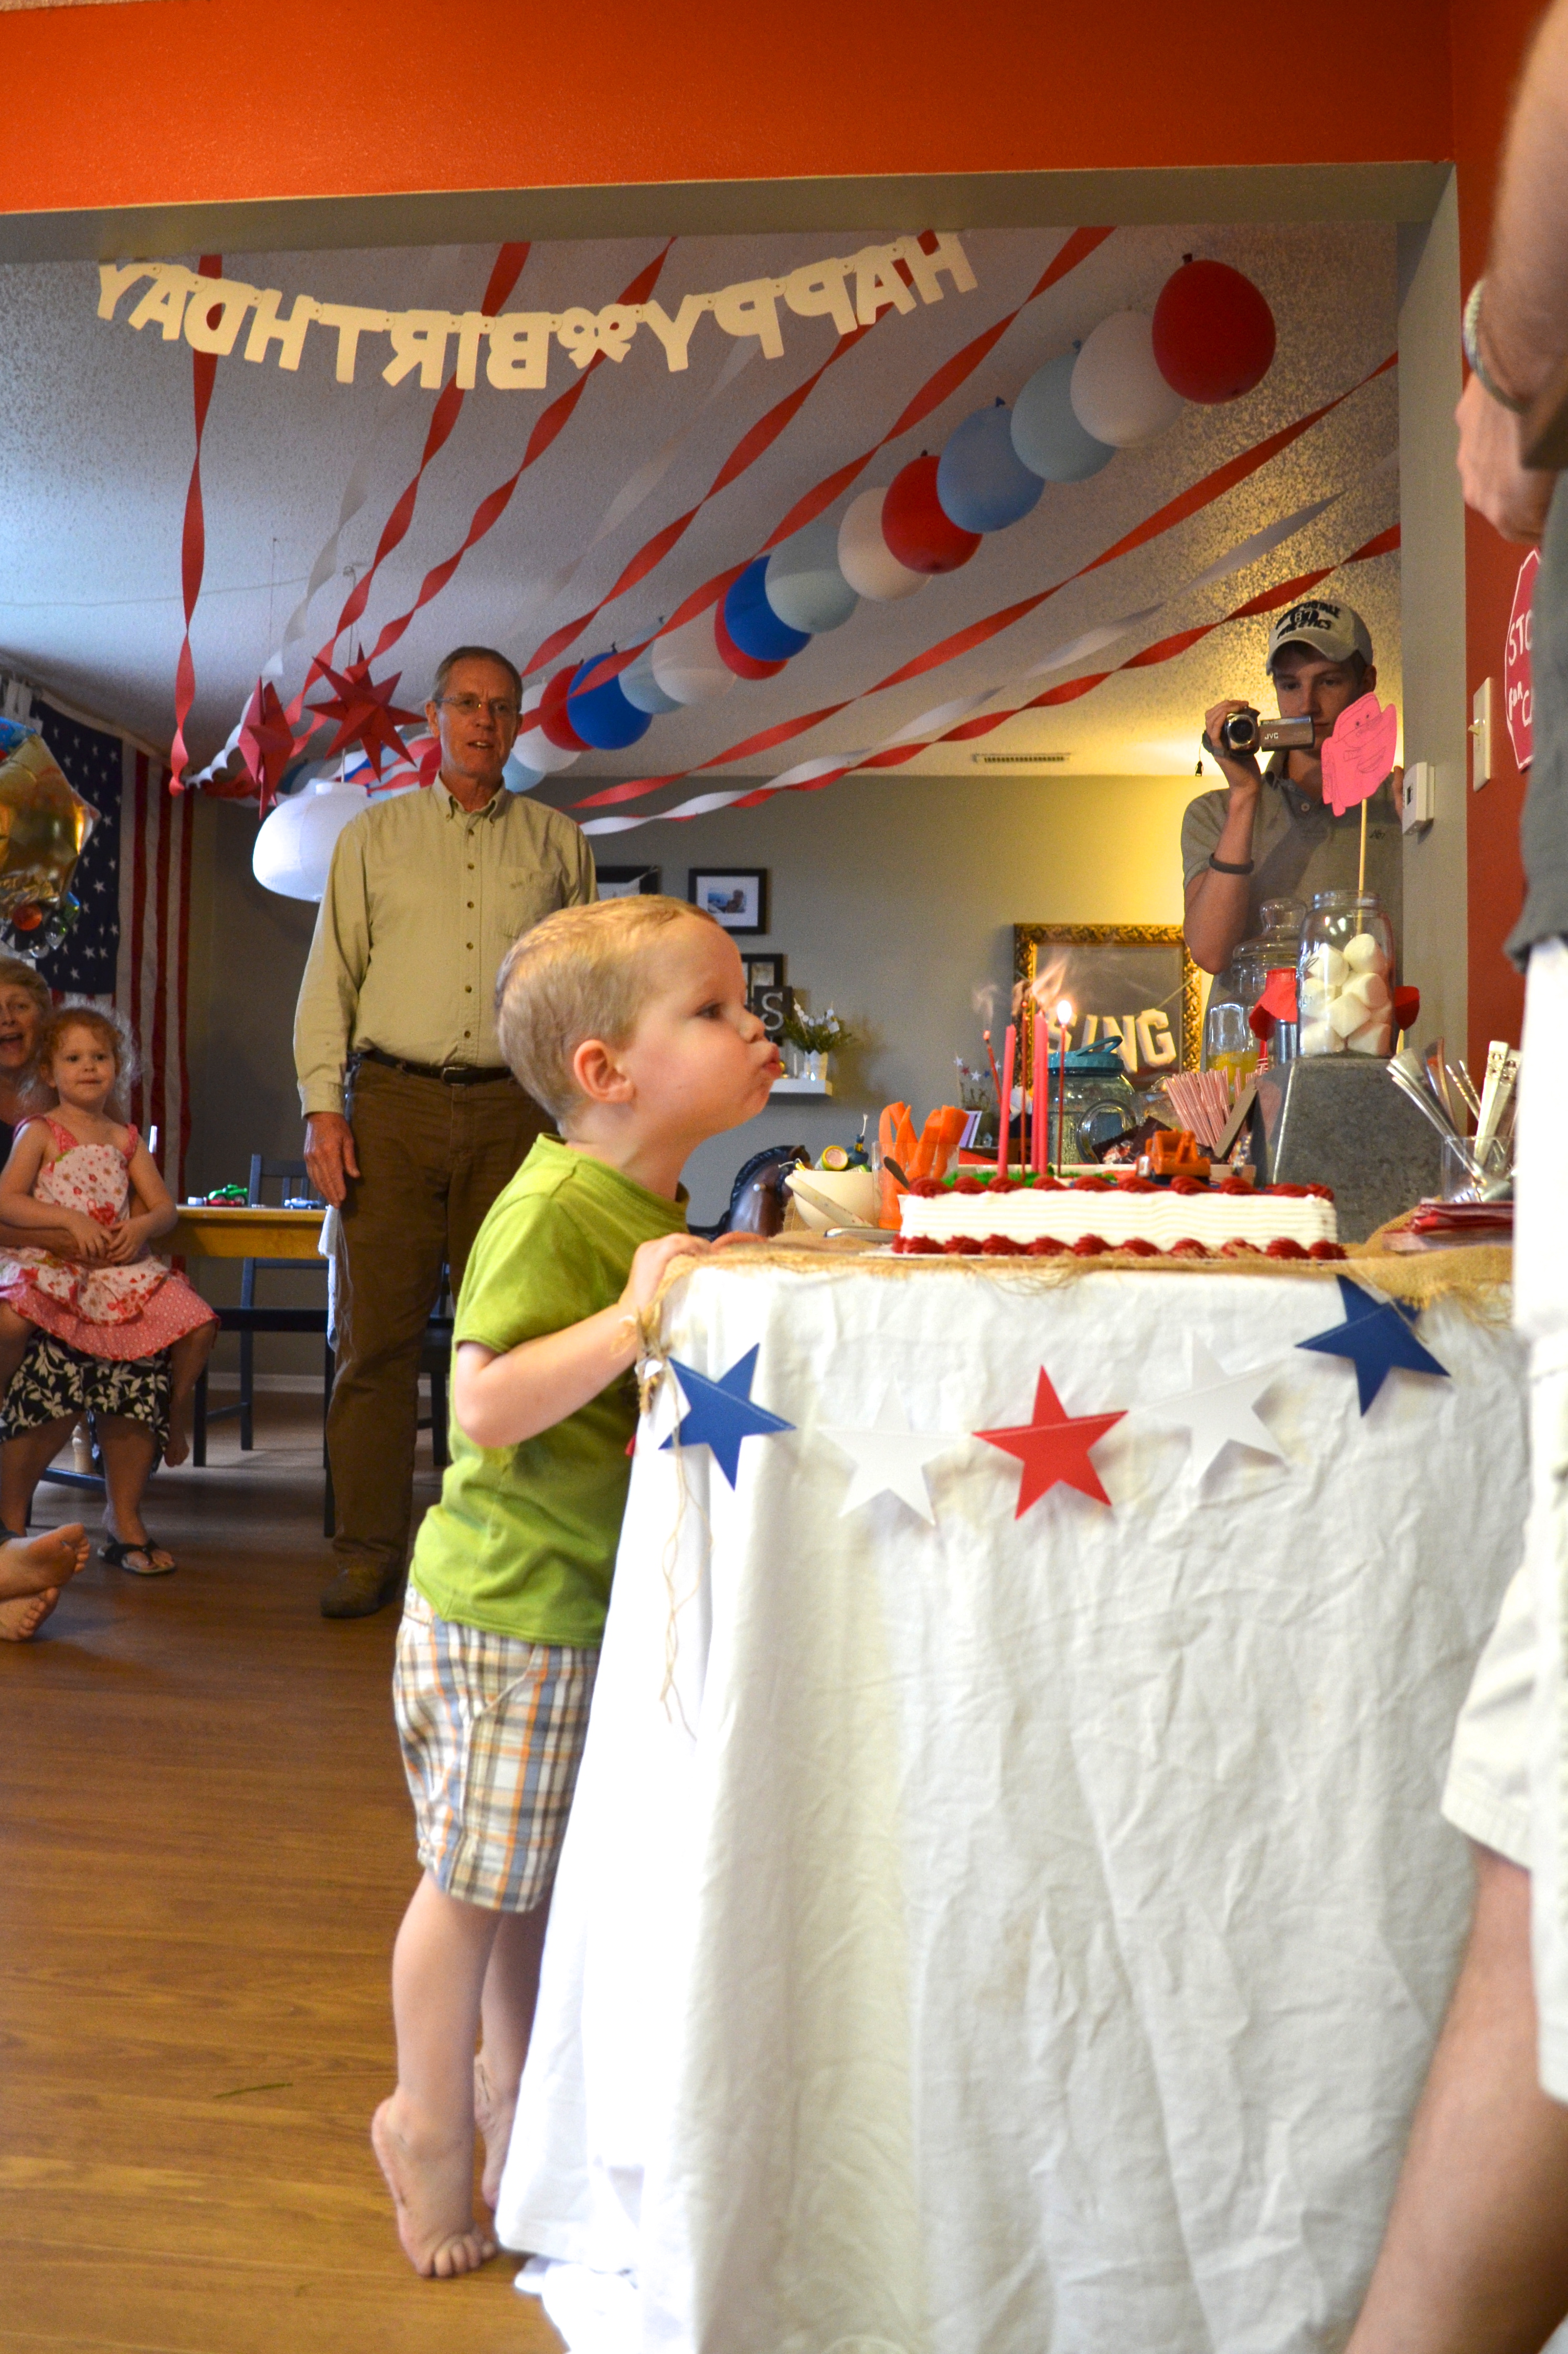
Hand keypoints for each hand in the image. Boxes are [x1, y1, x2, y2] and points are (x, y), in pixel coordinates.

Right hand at [65, 1211, 109, 1260]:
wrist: (75, 1219)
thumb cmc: (88, 1222)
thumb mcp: (98, 1225)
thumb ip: (104, 1231)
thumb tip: (112, 1238)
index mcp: (101, 1229)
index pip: (110, 1237)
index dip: (112, 1244)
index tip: (112, 1249)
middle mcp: (95, 1234)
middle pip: (101, 1246)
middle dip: (102, 1254)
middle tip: (103, 1258)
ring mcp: (87, 1237)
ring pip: (93, 1249)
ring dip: (94, 1255)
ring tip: (94, 1258)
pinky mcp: (80, 1240)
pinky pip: (84, 1250)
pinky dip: (85, 1255)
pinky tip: (86, 1256)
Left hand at [100, 1218, 145, 1264]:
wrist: (148, 1225)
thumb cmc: (134, 1223)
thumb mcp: (124, 1222)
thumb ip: (115, 1226)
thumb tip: (104, 1229)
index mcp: (127, 1232)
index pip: (119, 1240)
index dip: (113, 1245)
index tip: (107, 1249)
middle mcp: (131, 1239)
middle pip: (123, 1248)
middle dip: (115, 1254)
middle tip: (107, 1257)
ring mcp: (135, 1244)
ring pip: (128, 1254)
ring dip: (120, 1258)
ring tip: (113, 1261)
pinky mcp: (138, 1248)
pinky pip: (133, 1255)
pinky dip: (128, 1260)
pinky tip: (122, 1263)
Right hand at [304, 1112, 358, 1207]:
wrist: (320, 1114)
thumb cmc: (337, 1125)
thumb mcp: (348, 1140)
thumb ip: (350, 1159)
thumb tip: (355, 1176)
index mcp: (329, 1151)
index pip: (334, 1175)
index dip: (338, 1188)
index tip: (342, 1198)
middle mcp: (317, 1156)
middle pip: (324, 1180)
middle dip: (331, 1194)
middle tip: (337, 1205)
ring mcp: (310, 1157)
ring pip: (316, 1179)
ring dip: (324, 1191)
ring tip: (331, 1201)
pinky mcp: (306, 1157)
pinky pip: (311, 1174)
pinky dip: (317, 1184)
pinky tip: (322, 1190)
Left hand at [618, 1231, 710, 1320]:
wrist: (631, 1309)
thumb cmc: (653, 1304)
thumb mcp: (674, 1289)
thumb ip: (687, 1272)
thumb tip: (705, 1264)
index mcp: (655, 1256)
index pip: (681, 1242)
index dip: (698, 1245)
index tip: (712, 1254)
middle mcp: (649, 1248)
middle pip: (677, 1238)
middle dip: (696, 1243)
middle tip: (711, 1253)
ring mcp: (646, 1248)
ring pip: (672, 1239)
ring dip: (688, 1244)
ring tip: (702, 1254)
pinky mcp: (644, 1251)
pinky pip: (666, 1243)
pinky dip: (679, 1247)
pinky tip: (687, 1255)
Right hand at [1202, 701, 1264, 796]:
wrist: (1247, 784)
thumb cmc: (1248, 767)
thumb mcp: (1246, 744)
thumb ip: (1245, 733)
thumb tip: (1252, 717)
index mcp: (1219, 738)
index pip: (1214, 716)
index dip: (1226, 706)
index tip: (1242, 704)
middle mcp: (1214, 741)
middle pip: (1210, 715)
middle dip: (1226, 704)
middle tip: (1241, 704)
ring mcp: (1215, 746)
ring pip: (1210, 721)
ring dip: (1224, 709)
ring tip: (1238, 707)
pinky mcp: (1219, 752)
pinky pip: (1214, 733)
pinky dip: (1220, 720)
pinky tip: (1228, 714)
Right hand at [1455, 374, 1555, 543]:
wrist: (1522, 364)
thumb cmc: (1555, 419)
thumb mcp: (1563, 460)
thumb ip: (1558, 488)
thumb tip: (1557, 480)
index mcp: (1510, 512)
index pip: (1528, 535)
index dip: (1545, 525)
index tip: (1556, 515)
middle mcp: (1481, 495)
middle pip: (1504, 508)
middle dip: (1525, 502)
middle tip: (1547, 484)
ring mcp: (1468, 461)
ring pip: (1489, 477)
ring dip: (1508, 471)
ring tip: (1533, 450)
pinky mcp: (1464, 427)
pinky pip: (1483, 445)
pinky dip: (1499, 441)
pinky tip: (1520, 420)